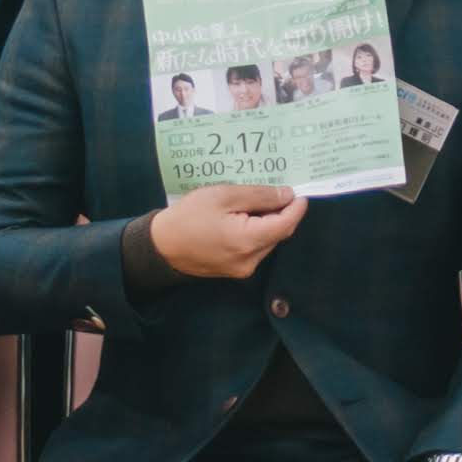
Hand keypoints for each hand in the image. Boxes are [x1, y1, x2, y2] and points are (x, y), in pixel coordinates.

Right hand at [146, 182, 308, 280]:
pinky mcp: (235, 270)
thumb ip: (258, 195)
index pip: (286, 224)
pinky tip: (246, 217)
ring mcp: (243, 269)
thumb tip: (286, 195)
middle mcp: (251, 260)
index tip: (300, 192)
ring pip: (268, 241)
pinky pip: (255, 249)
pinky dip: (256, 232)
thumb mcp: (223, 196)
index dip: (296, 207)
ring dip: (269, 222)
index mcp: (249, 241)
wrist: (161, 246)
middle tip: (277, 190)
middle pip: (278, 233)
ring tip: (258, 201)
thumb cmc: (189, 216)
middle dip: (282, 212)